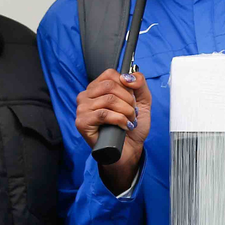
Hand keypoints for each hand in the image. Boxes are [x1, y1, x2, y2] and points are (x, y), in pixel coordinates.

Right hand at [75, 70, 150, 193]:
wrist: (129, 150)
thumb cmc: (131, 126)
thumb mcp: (142, 100)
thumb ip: (139, 83)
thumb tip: (127, 77)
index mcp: (97, 88)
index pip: (110, 74)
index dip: (126, 86)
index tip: (132, 99)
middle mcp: (86, 96)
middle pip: (110, 86)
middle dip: (128, 100)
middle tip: (133, 112)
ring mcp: (82, 109)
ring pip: (108, 99)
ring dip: (126, 111)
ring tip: (129, 120)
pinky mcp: (82, 122)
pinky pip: (103, 114)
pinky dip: (119, 119)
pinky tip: (124, 126)